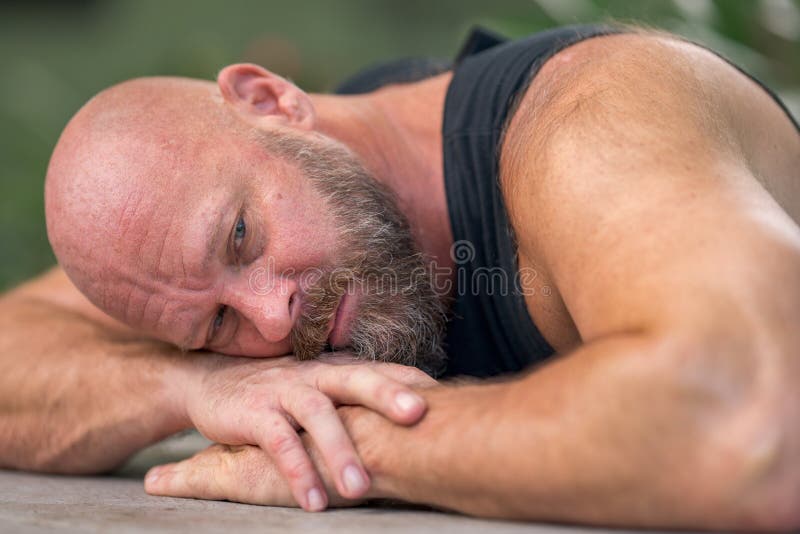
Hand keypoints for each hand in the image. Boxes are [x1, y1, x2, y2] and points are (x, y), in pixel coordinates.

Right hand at [176, 353, 434, 510]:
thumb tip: (415, 412)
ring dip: (339, 450)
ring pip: (318, 414)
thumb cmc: (281, 390)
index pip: (380, 369)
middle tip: (418, 415)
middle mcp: (315, 374)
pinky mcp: (254, 413)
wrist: (212, 381)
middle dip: (387, 394)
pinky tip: (313, 501)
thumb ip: (356, 397)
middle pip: (356, 378)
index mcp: (336, 369)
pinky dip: (297, 471)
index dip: (411, 380)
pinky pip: (279, 443)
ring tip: (359, 488)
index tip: (447, 396)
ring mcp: (284, 391)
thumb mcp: (320, 387)